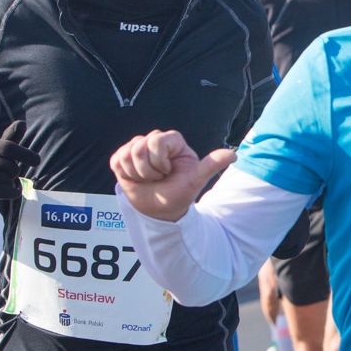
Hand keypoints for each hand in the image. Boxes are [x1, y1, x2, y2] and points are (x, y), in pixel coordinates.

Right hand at [0, 121, 39, 213]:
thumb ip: (10, 138)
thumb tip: (22, 122)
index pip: (8, 147)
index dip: (24, 154)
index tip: (37, 161)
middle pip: (11, 166)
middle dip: (13, 173)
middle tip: (2, 175)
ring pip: (9, 180)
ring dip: (9, 184)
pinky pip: (5, 191)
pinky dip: (12, 193)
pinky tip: (9, 193)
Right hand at [111, 130, 234, 221]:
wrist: (160, 209)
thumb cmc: (179, 193)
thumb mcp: (195, 180)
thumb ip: (211, 165)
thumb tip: (233, 155)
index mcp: (173, 141)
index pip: (157, 141)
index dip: (160, 161)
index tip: (168, 172)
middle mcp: (155, 140)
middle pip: (140, 147)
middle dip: (149, 170)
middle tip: (158, 178)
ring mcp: (137, 148)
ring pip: (128, 153)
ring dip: (138, 174)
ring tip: (149, 179)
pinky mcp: (122, 157)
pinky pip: (117, 160)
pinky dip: (126, 174)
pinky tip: (136, 179)